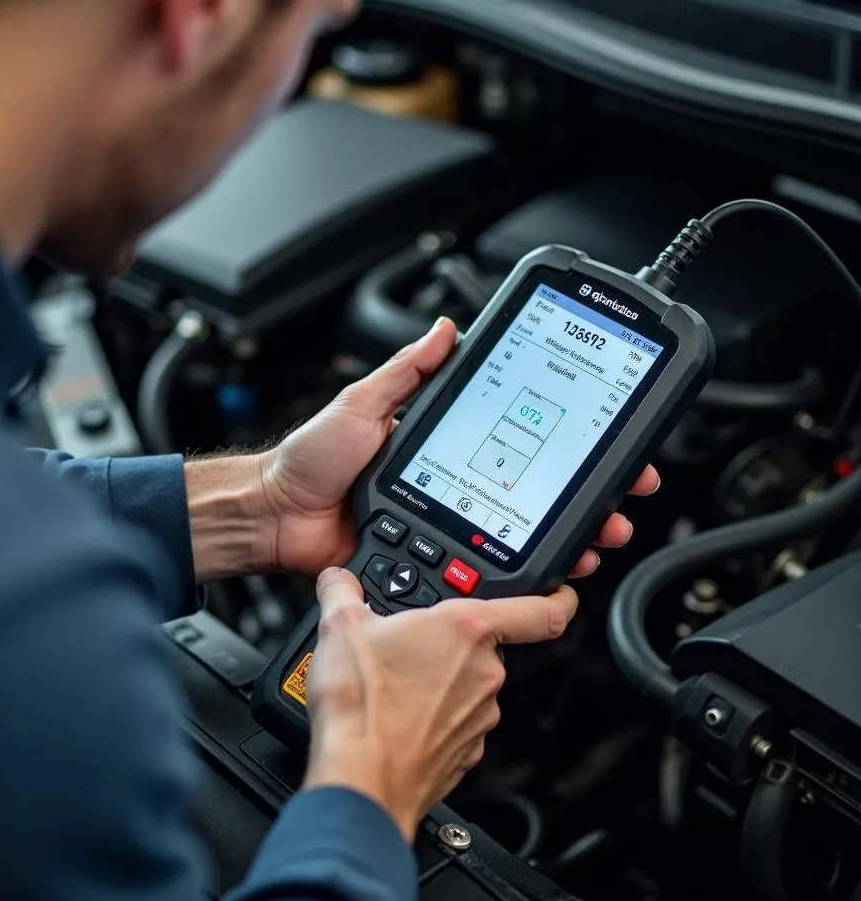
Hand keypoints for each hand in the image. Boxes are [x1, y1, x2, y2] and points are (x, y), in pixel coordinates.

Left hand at [260, 318, 659, 577]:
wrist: (279, 515)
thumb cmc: (311, 459)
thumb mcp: (362, 402)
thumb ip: (407, 371)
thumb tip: (446, 330)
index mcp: (443, 439)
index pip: (518, 433)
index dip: (564, 438)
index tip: (604, 439)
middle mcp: (456, 478)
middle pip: (536, 486)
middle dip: (588, 492)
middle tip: (622, 494)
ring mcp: (449, 520)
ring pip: (523, 530)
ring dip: (571, 532)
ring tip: (603, 532)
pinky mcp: (435, 556)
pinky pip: (487, 566)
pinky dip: (527, 569)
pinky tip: (556, 567)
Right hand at [303, 568, 579, 842]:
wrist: (360, 781)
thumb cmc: (362, 706)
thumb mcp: (340, 625)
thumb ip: (343, 591)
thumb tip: (339, 580)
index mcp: (467, 630)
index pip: (541, 610)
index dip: (559, 596)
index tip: (562, 592)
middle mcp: (485, 672)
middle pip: (485, 644)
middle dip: (450, 641)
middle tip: (409, 641)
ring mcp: (480, 717)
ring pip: (469, 684)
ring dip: (441, 678)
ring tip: (393, 682)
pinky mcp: (466, 753)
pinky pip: (458, 722)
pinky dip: (434, 715)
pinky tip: (397, 714)